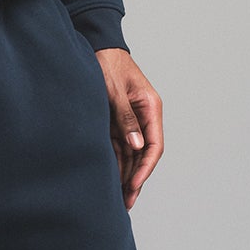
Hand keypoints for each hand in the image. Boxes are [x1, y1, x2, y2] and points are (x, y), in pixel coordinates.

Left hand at [93, 48, 161, 206]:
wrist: (95, 46)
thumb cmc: (107, 64)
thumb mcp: (115, 91)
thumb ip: (125, 117)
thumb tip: (137, 147)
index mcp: (151, 108)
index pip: (154, 146)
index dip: (145, 169)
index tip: (133, 185)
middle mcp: (143, 118)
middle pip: (143, 156)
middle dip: (135, 180)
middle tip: (126, 203)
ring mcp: (129, 121)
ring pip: (131, 155)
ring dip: (125, 176)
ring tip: (117, 200)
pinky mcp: (115, 122)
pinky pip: (118, 148)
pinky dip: (115, 164)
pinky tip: (109, 181)